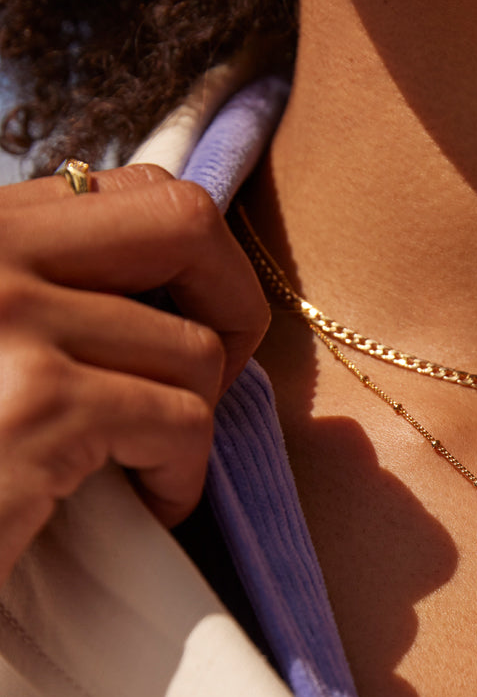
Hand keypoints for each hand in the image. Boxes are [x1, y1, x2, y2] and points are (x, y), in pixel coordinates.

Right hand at [0, 163, 268, 582]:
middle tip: (209, 383)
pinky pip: (182, 424)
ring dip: (194, 425)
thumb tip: (180, 283)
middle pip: (187, 223)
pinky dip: (183, 479)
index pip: (136, 188)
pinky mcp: (38, 409)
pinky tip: (144, 507)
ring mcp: (9, 320)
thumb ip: (52, 289)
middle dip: (234, 306)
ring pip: (194, 350)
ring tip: (148, 472)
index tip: (188, 328)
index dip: (196, 261)